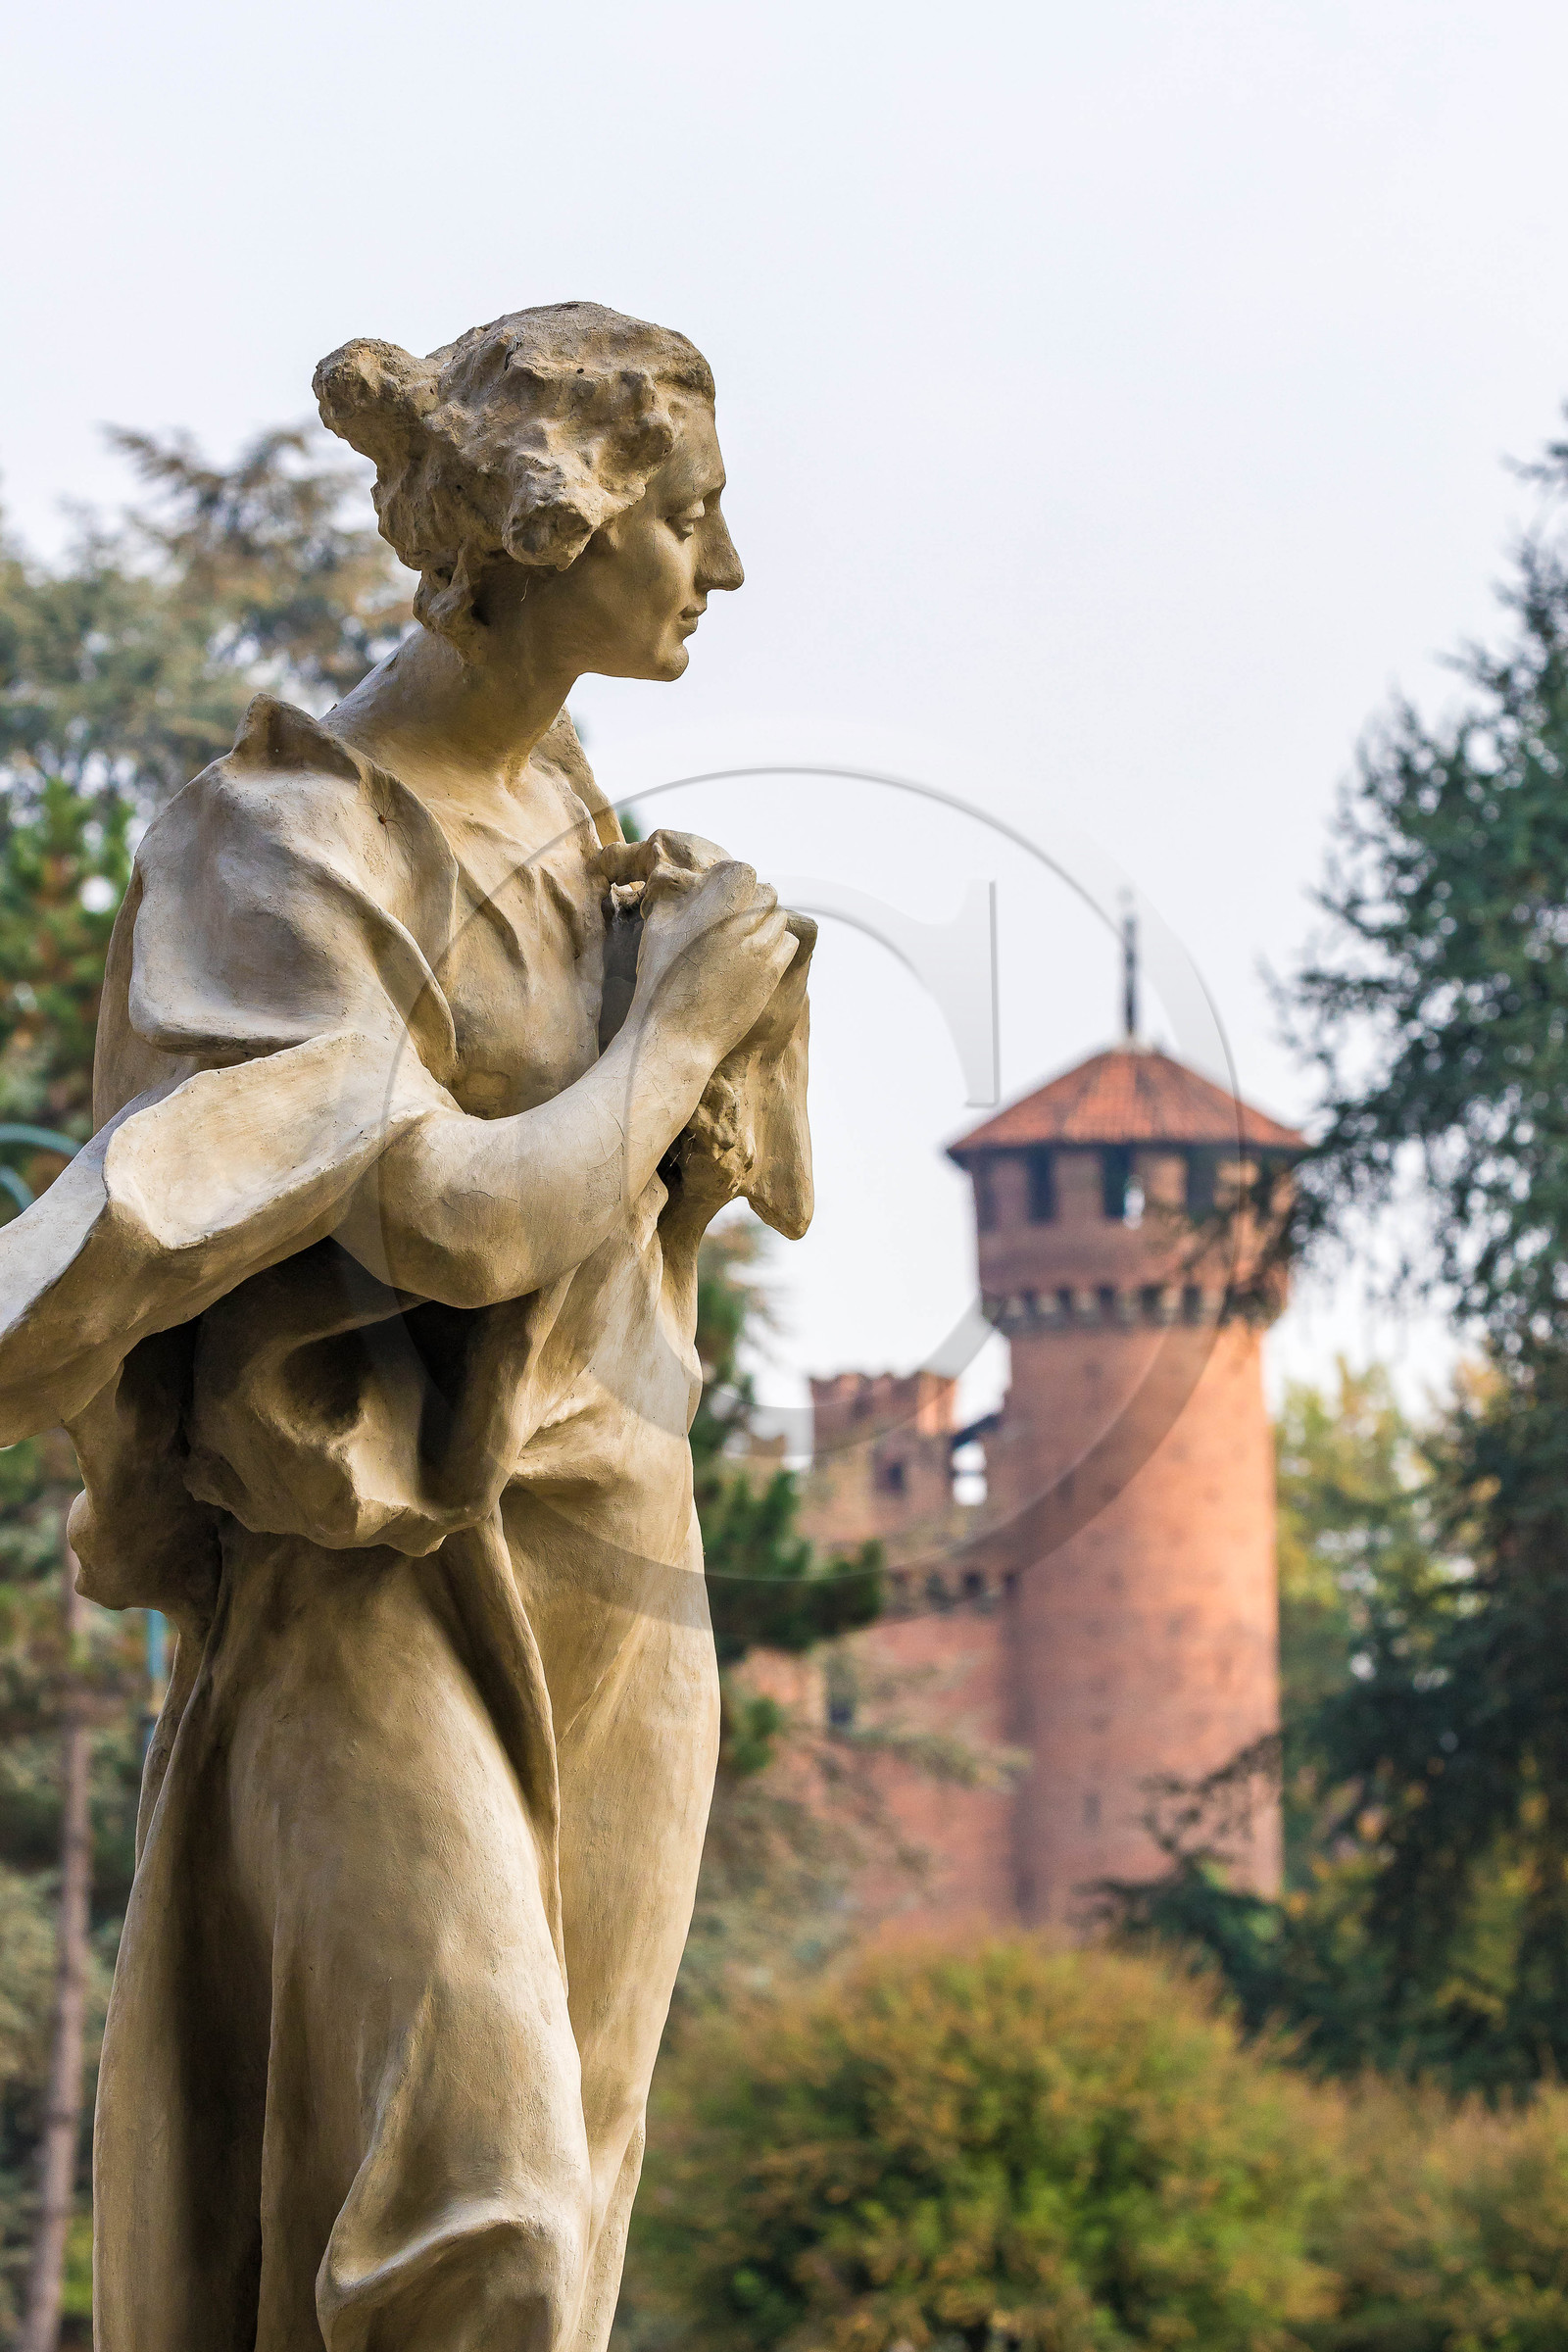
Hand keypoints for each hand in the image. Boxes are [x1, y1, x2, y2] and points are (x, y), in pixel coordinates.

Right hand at [596, 838, 796, 1070]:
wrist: (676, 1036)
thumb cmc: (660, 983)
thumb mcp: (656, 929)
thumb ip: (675, 896)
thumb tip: (685, 877)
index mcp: (714, 908)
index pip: (744, 870)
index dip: (731, 879)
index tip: (719, 892)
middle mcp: (742, 925)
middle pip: (767, 893)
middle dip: (750, 900)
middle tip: (729, 918)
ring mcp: (761, 950)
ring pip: (779, 918)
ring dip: (763, 923)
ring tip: (739, 940)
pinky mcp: (773, 974)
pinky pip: (788, 943)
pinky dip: (775, 944)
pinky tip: (753, 957)